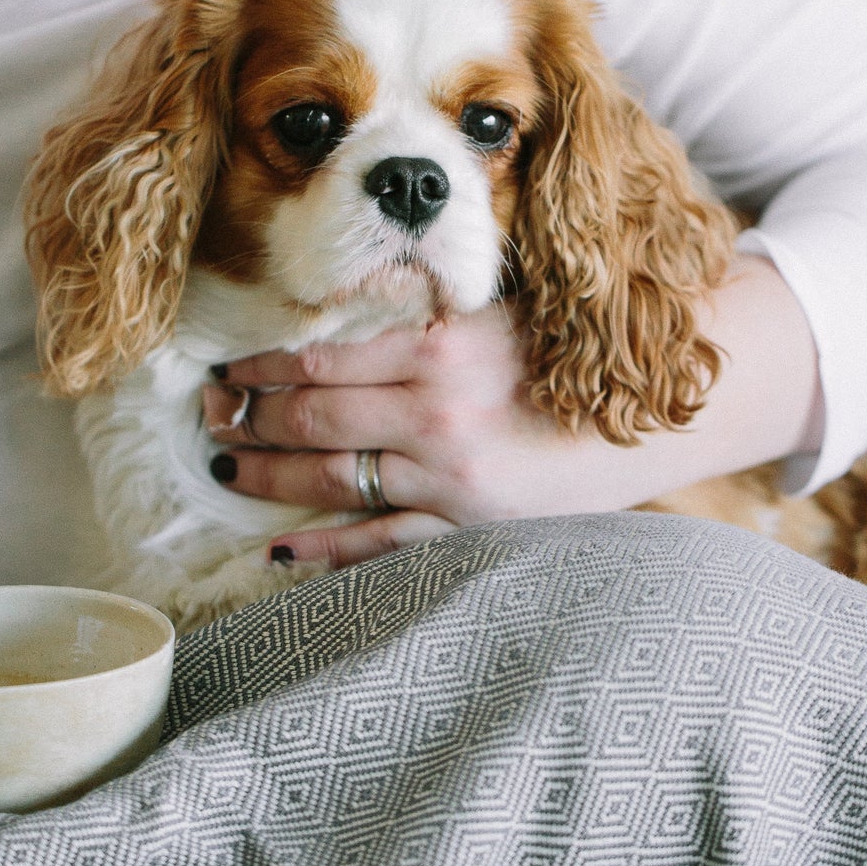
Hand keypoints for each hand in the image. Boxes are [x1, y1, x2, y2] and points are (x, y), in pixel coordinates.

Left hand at [202, 306, 605, 568]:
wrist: (658, 419)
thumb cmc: (574, 357)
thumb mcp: (498, 315)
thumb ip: (423, 320)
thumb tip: (336, 326)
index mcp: (441, 350)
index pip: (320, 359)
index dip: (260, 368)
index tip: (224, 371)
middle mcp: (436, 415)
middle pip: (312, 419)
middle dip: (249, 419)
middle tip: (208, 418)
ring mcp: (450, 481)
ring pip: (333, 480)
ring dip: (268, 476)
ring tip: (227, 468)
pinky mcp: (469, 529)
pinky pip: (379, 545)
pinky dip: (323, 550)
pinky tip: (279, 548)